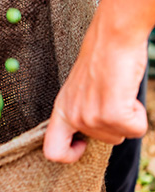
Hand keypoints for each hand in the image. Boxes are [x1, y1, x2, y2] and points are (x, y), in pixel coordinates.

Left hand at [44, 0, 154, 162]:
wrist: (112, 37)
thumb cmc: (102, 60)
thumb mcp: (81, 90)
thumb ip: (81, 113)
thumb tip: (86, 137)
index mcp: (61, 108)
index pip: (52, 151)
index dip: (70, 155)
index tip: (83, 143)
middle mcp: (72, 115)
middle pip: (103, 143)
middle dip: (115, 124)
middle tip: (112, 96)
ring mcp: (90, 116)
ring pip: (120, 136)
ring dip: (127, 115)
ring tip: (118, 89)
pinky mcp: (111, 113)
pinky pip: (135, 129)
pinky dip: (139, 113)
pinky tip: (126, 91)